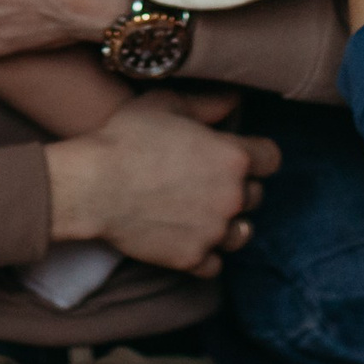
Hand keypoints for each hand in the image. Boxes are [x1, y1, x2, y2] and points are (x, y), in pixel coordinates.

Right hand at [45, 90, 278, 275]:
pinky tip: (186, 237)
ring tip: (201, 213)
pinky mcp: (192, 259)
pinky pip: (214, 264)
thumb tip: (236, 100)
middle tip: (205, 181)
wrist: (91, 185)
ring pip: (241, 233)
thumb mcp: (167, 104)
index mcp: (233, 156)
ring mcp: (214, 232)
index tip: (238, 155)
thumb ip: (209, 103)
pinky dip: (204, 254)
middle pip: (256, 195)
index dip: (256, 154)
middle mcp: (232, 196)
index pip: (271, 158)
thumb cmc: (126, 138)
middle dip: (237, 188)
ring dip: (227, 224)